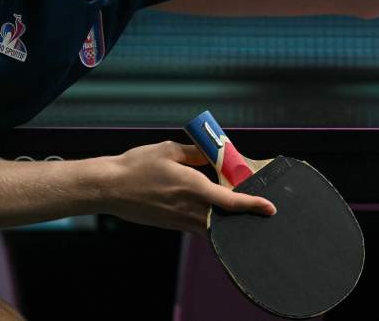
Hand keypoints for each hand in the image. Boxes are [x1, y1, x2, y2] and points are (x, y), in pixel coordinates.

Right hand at [102, 141, 275, 233]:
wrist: (109, 188)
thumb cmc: (137, 166)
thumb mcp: (170, 150)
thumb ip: (197, 153)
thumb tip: (215, 154)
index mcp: (193, 188)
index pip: (230, 201)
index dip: (252, 205)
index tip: (269, 207)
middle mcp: (189, 209)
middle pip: (226, 219)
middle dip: (243, 215)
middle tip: (258, 207)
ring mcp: (180, 221)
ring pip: (213, 226)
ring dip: (227, 219)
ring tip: (238, 208)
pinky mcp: (172, 225)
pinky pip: (199, 226)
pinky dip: (211, 221)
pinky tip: (213, 210)